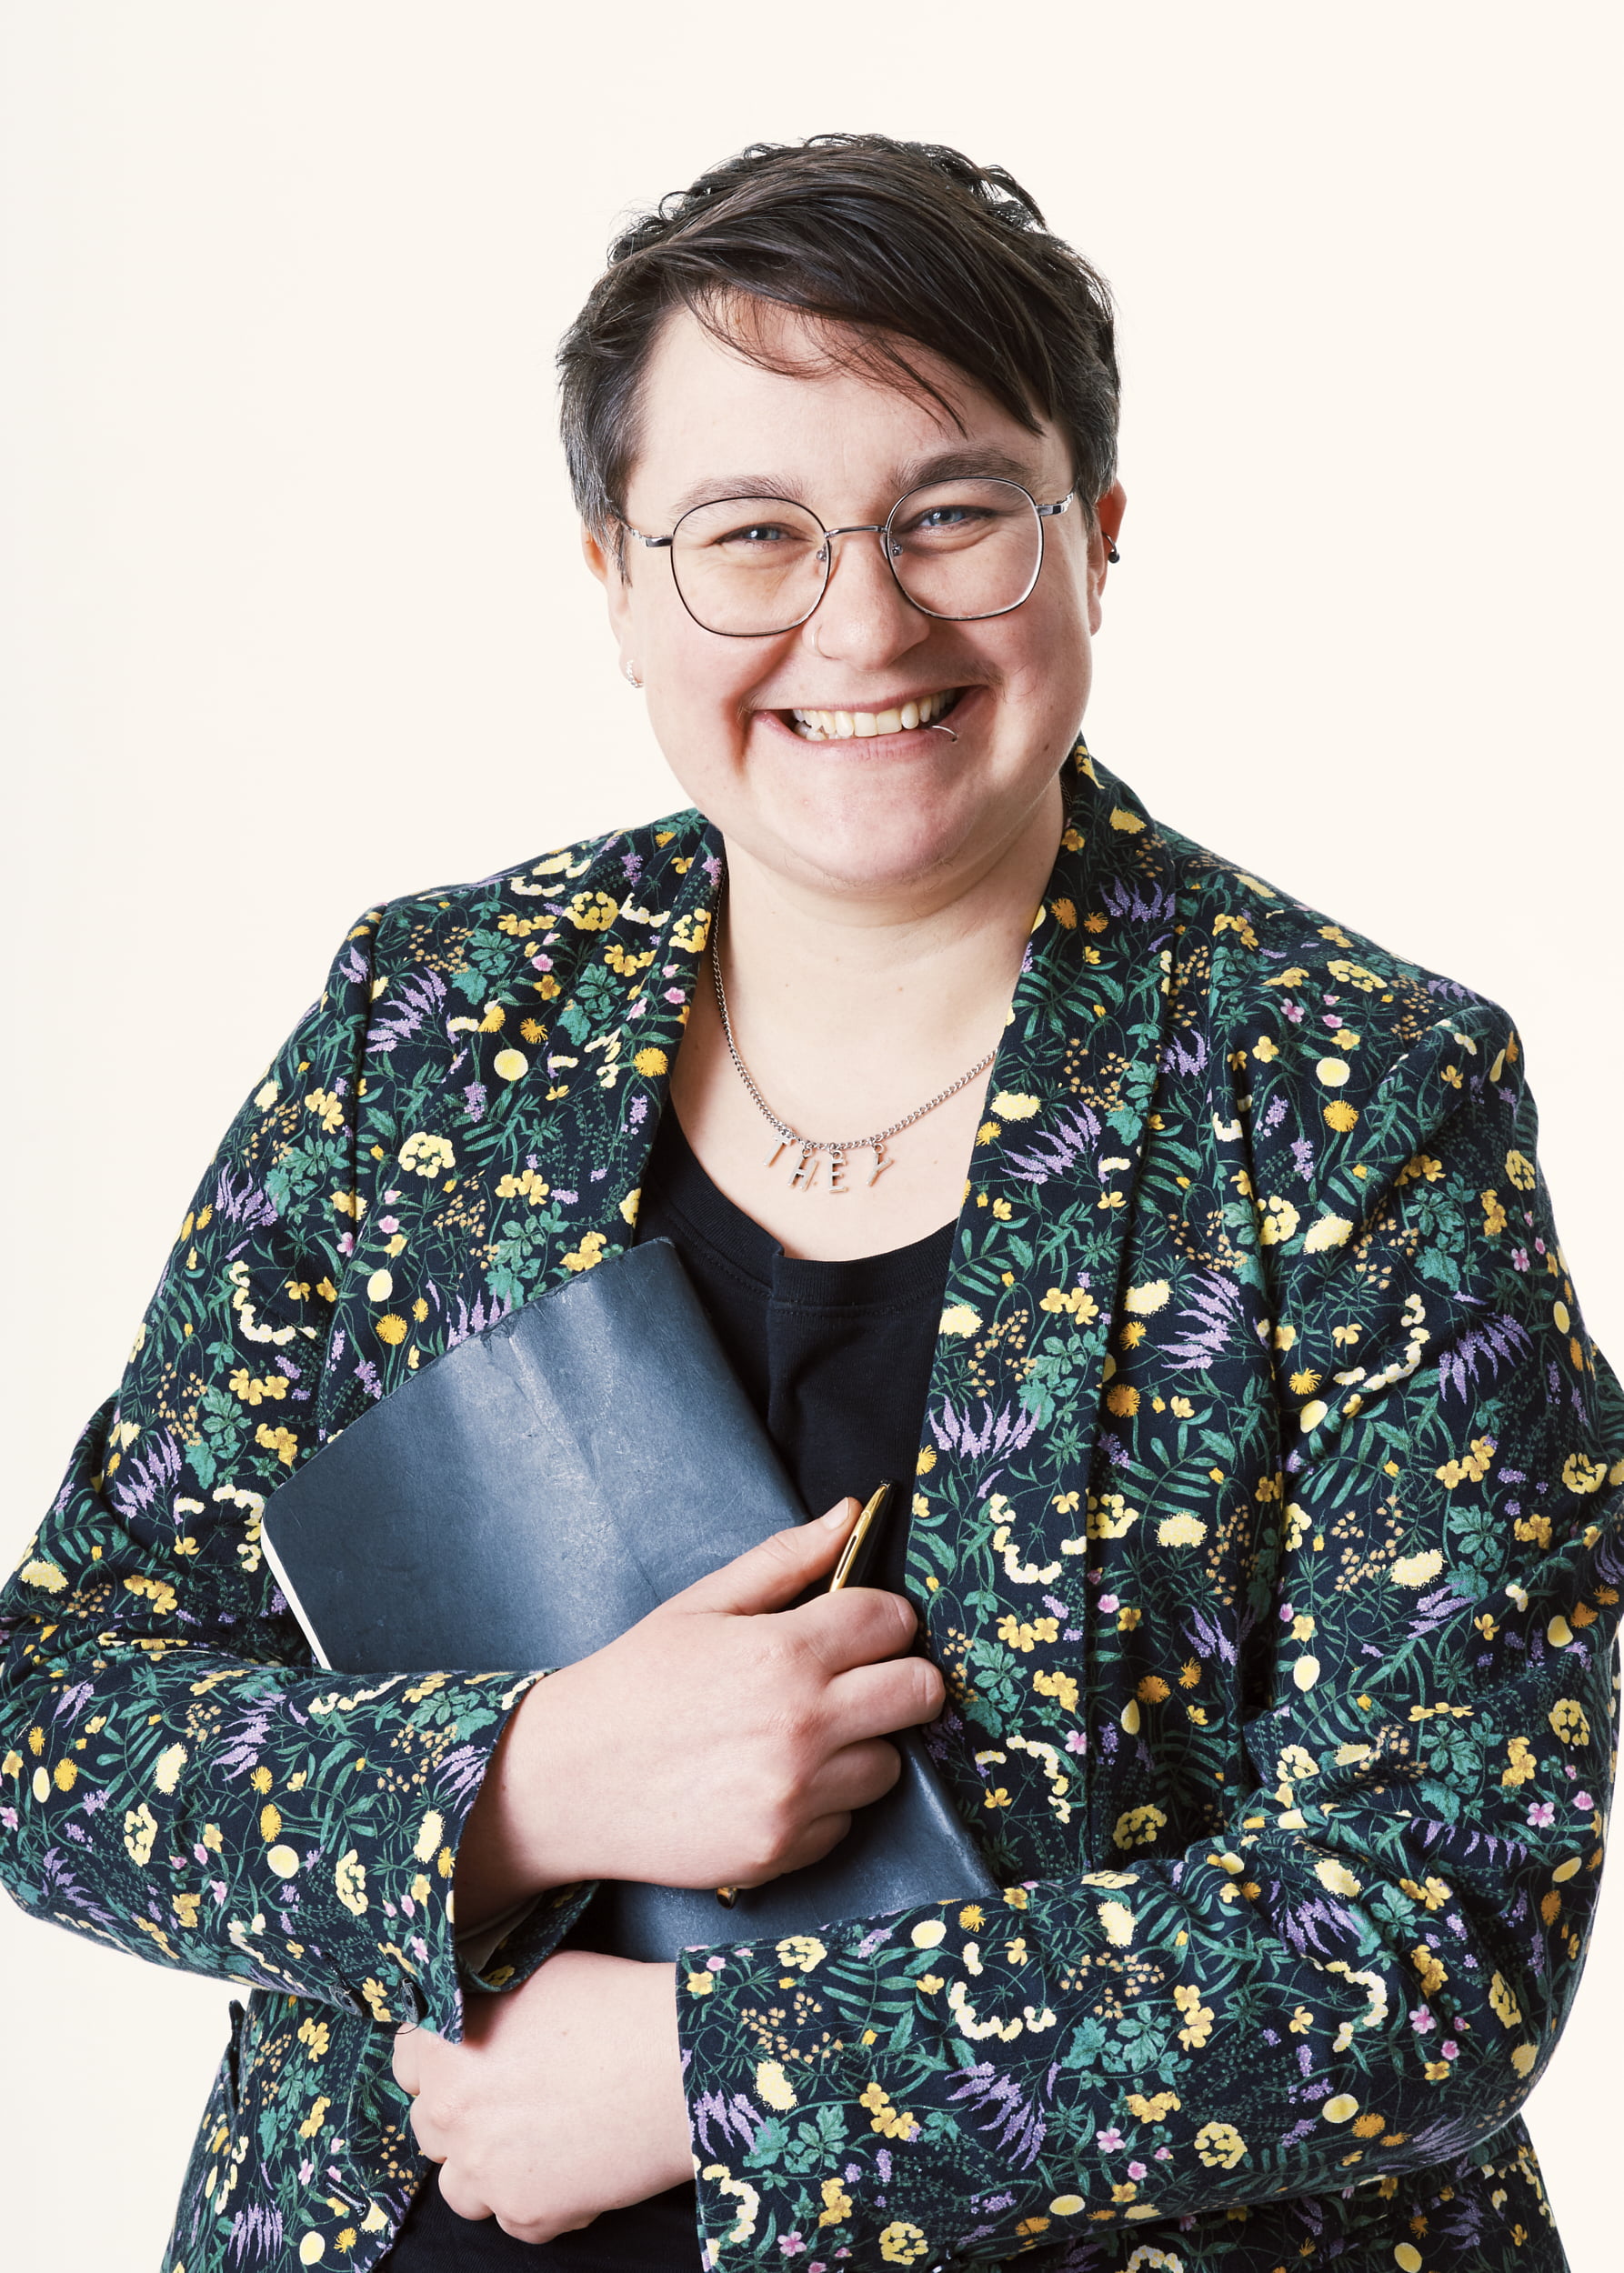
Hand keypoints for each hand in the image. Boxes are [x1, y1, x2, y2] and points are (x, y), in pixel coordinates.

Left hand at [392, 1950, 688, 2240]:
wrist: (677, 2065)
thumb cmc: (617, 2008)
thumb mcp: (537, 1978)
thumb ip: (485, 2005)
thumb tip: (473, 2013)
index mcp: (447, 2048)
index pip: (406, 2062)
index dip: (436, 2059)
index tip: (461, 2061)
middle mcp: (453, 2113)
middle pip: (429, 2127)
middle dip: (463, 2117)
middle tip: (511, 2101)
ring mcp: (486, 2171)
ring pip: (460, 2185)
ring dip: (491, 2167)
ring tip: (544, 2138)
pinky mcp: (526, 2213)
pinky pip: (513, 2218)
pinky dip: (539, 2199)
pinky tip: (577, 2164)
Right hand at [455, 1499, 944, 1922]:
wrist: (564, 1781)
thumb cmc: (633, 1683)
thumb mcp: (701, 1605)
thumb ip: (784, 1561)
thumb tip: (851, 1513)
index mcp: (782, 1652)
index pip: (894, 1621)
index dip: (882, 1617)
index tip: (859, 1626)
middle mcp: (802, 1726)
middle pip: (920, 1693)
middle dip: (899, 1677)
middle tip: (857, 1679)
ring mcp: (796, 1795)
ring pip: (891, 1764)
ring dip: (862, 1746)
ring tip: (803, 1736)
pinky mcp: (784, 1850)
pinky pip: (847, 1821)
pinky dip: (824, 1803)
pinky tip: (774, 1781)